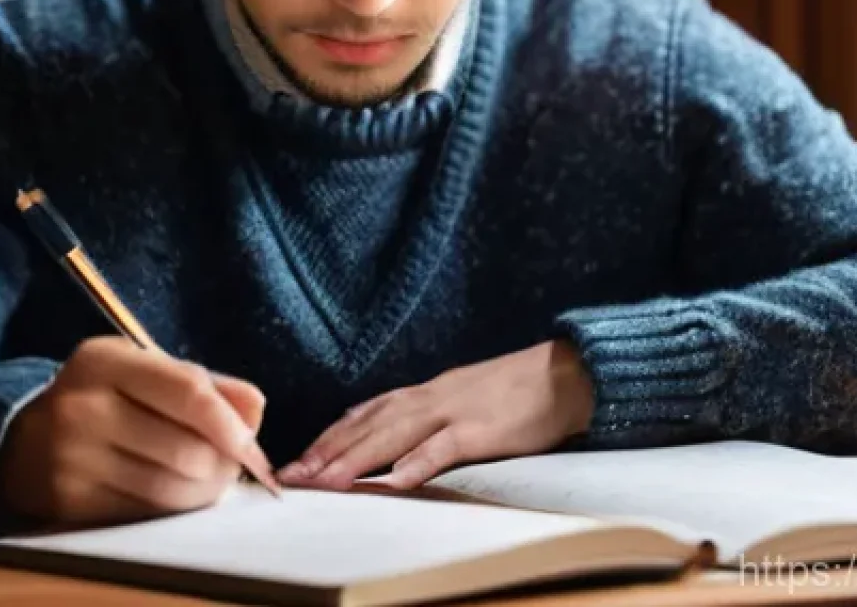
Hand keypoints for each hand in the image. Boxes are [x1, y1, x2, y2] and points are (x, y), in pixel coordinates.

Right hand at [0, 336, 266, 525]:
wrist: (21, 438)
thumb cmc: (103, 396)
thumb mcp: (145, 370)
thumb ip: (204, 384)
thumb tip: (255, 408)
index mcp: (106, 361)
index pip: (187, 391)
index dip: (229, 422)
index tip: (251, 444)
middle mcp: (83, 408)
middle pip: (185, 449)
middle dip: (222, 464)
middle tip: (230, 464)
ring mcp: (71, 459)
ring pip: (169, 489)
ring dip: (203, 491)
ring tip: (207, 480)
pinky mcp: (68, 503)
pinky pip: (144, 514)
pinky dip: (171, 509)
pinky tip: (173, 494)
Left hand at [278, 339, 593, 490]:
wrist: (563, 374)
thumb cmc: (513, 393)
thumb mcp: (462, 401)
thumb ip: (427, 419)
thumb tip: (393, 445)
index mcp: (425, 393)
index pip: (366, 413)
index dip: (330, 436)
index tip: (299, 458)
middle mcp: (430, 397)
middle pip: (369, 424)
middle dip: (327, 451)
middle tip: (293, 475)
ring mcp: (454, 410)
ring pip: (394, 434)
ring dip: (356, 458)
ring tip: (324, 482)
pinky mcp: (482, 428)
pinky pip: (444, 447)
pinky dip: (416, 463)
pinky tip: (394, 481)